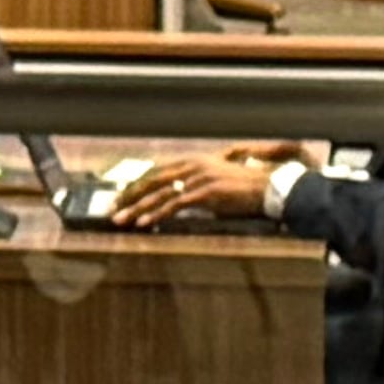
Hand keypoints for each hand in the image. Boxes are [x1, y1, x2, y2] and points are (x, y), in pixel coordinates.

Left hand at [116, 153, 270, 227]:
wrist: (271, 188)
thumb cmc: (247, 189)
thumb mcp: (217, 180)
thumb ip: (197, 185)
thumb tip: (180, 199)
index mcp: (195, 160)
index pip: (158, 171)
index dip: (138, 184)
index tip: (122, 196)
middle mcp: (194, 165)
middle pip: (153, 180)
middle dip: (130, 195)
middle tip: (113, 208)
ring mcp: (199, 178)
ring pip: (160, 194)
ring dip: (137, 208)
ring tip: (120, 220)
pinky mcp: (206, 193)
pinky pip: (175, 205)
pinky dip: (156, 215)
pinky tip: (144, 223)